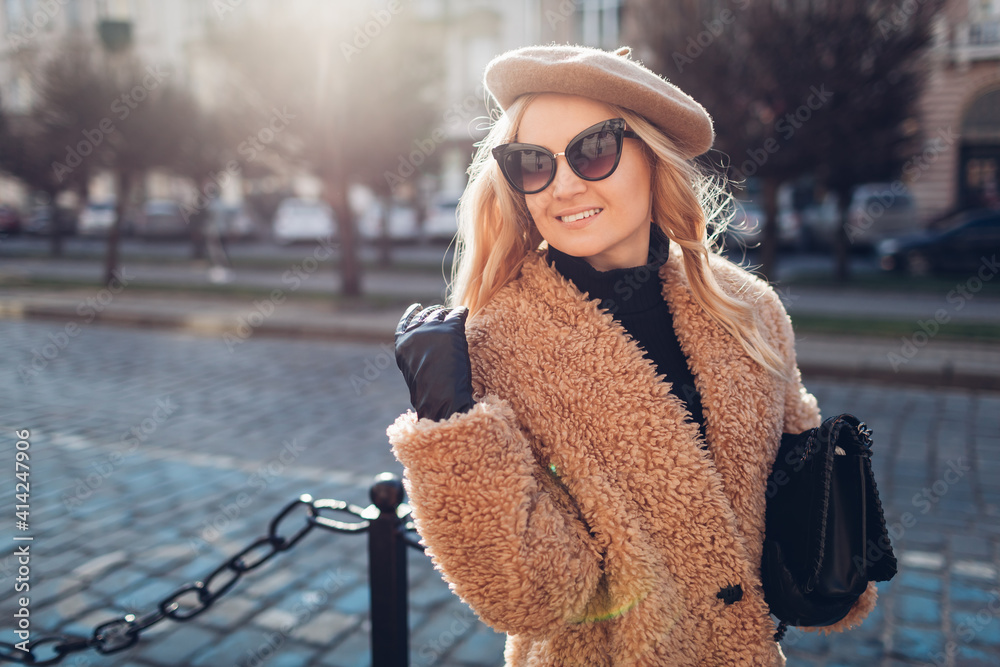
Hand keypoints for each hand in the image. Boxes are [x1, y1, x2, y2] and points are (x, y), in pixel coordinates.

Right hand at [394, 303, 475, 420]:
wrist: (441, 397)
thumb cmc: (429, 393)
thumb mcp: (414, 373)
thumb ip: (416, 356)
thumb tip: (426, 350)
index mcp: (402, 345)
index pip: (405, 322)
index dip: (412, 313)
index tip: (417, 307)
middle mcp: (414, 333)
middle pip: (424, 315)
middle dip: (433, 312)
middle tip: (441, 310)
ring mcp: (432, 330)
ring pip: (441, 314)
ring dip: (447, 312)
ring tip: (453, 312)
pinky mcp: (450, 329)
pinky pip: (457, 314)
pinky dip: (461, 312)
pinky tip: (464, 312)